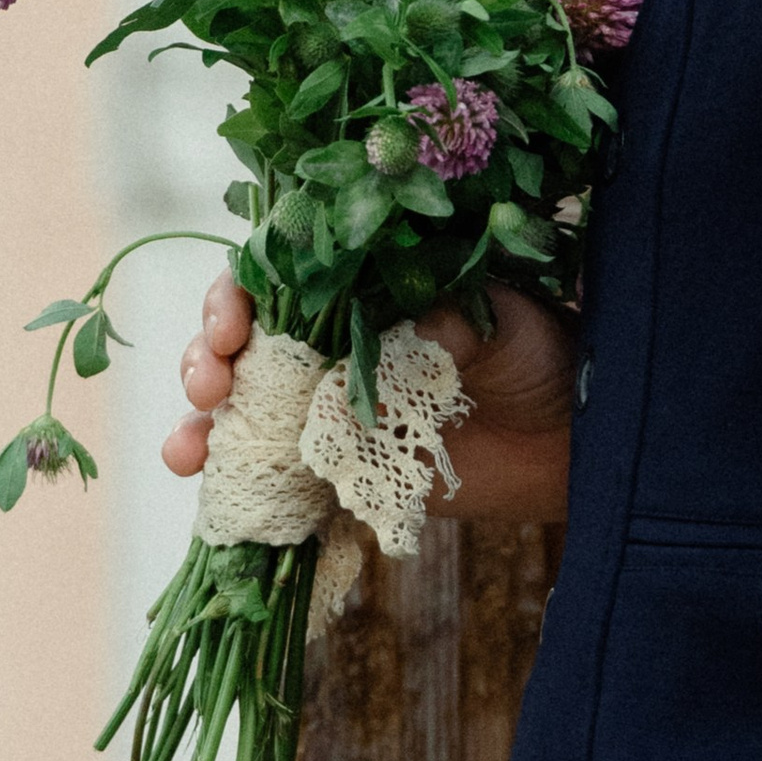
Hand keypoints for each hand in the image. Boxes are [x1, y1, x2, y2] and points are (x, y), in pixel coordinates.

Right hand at [161, 273, 575, 520]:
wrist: (572, 437)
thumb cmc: (540, 353)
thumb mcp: (503, 320)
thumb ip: (452, 321)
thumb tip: (408, 334)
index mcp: (362, 288)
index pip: (279, 276)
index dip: (240, 294)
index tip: (233, 324)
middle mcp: (333, 343)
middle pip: (242, 342)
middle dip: (207, 358)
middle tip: (213, 385)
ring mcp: (331, 409)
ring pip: (242, 408)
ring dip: (201, 423)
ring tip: (188, 448)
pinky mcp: (342, 469)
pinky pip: (274, 473)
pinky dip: (231, 479)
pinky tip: (203, 483)